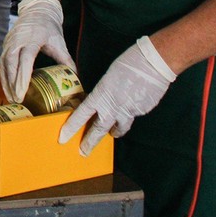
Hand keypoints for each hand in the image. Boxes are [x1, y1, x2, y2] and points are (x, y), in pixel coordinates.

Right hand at [0, 0, 76, 102]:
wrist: (37, 11)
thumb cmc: (48, 27)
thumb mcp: (59, 43)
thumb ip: (66, 61)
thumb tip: (75, 78)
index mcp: (32, 38)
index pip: (26, 58)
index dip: (23, 76)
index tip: (22, 91)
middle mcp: (18, 40)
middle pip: (11, 63)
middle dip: (12, 83)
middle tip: (17, 100)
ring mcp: (9, 42)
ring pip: (3, 64)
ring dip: (6, 82)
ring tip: (12, 98)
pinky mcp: (5, 45)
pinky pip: (1, 63)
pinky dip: (3, 76)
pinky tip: (7, 88)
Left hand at [59, 36, 175, 155]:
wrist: (152, 64)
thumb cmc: (129, 63)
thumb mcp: (108, 77)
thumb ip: (103, 92)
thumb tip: (103, 101)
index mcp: (101, 95)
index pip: (81, 115)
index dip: (71, 127)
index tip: (63, 137)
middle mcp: (113, 107)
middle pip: (98, 130)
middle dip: (89, 142)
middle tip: (83, 152)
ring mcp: (128, 112)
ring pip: (119, 128)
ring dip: (114, 132)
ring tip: (112, 134)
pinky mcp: (141, 112)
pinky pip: (133, 116)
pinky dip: (131, 113)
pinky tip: (133, 105)